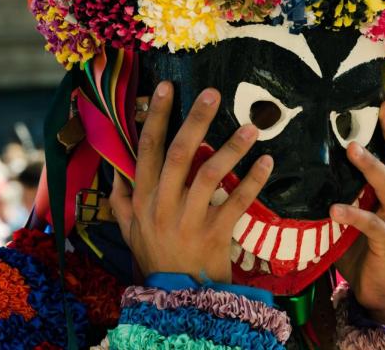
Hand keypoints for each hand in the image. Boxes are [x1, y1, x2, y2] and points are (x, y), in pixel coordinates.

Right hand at [109, 82, 273, 282]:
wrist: (177, 296)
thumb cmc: (155, 255)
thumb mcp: (128, 228)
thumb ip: (121, 197)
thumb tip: (117, 166)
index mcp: (142, 197)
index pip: (147, 149)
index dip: (157, 117)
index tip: (167, 88)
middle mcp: (162, 204)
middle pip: (179, 154)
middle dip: (195, 120)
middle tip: (213, 94)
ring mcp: (189, 220)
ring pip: (208, 176)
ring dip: (230, 148)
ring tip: (251, 127)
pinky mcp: (214, 234)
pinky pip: (235, 203)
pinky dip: (252, 182)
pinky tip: (266, 163)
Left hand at [333, 97, 384, 325]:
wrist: (382, 293)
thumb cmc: (362, 251)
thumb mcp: (350, 217)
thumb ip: (338, 193)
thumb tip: (304, 168)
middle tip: (384, 104)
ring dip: (371, 165)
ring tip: (351, 148)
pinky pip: (373, 226)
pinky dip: (354, 215)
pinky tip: (335, 209)